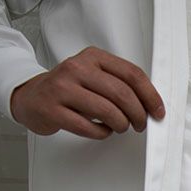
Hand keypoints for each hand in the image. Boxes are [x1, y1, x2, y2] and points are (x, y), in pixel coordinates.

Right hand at [10, 45, 164, 139]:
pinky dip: (102, 133)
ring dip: (121, 125)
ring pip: (108, 111)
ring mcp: (62, 89)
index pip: (132, 74)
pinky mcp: (53, 110)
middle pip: (122, 94)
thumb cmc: (70, 89)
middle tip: (140, 125)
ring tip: (120, 127)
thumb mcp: (95, 77)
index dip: (151, 96)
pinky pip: (89, 128)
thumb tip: (151, 105)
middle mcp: (77, 69)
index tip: (158, 111)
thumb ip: (120, 84)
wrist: (32, 96)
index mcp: (93, 58)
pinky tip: (102, 130)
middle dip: (138, 115)